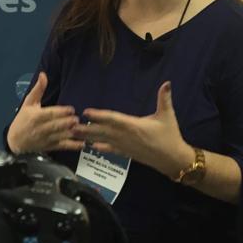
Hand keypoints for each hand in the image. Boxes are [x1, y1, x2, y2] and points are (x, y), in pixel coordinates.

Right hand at [6, 72, 82, 153]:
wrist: (15, 141)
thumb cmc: (22, 119)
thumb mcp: (28, 103)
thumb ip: (38, 89)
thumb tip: (43, 74)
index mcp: (35, 116)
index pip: (49, 114)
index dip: (60, 112)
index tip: (71, 109)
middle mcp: (40, 129)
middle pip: (55, 126)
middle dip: (66, 123)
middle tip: (76, 119)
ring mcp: (45, 139)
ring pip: (59, 136)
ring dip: (70, 133)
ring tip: (80, 130)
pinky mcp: (49, 147)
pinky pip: (62, 147)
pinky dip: (72, 146)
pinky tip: (81, 144)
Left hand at [70, 81, 193, 179]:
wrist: (172, 159)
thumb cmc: (170, 136)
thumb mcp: (167, 115)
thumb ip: (165, 98)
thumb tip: (167, 82)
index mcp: (134, 126)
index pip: (113, 119)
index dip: (99, 116)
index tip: (86, 112)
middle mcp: (126, 137)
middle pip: (102, 131)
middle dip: (86, 128)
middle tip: (70, 125)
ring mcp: (125, 146)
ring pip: (103, 140)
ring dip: (88, 137)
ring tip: (74, 134)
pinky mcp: (126, 153)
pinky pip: (110, 149)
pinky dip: (100, 147)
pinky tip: (90, 146)